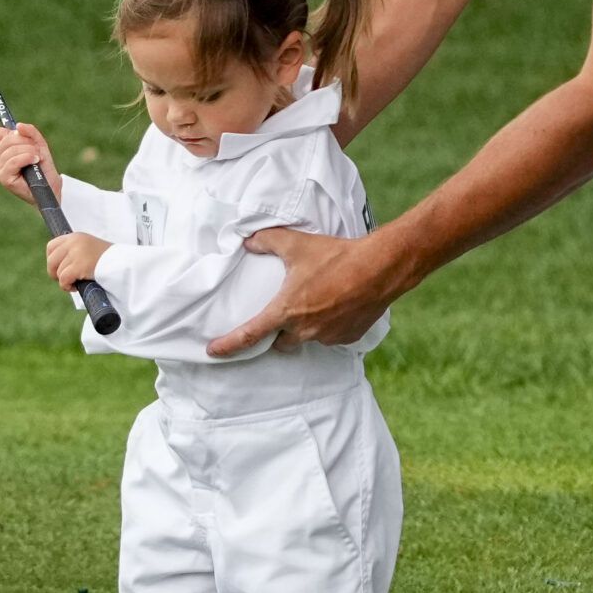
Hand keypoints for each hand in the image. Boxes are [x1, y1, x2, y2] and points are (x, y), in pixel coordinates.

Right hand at [0, 122, 59, 201]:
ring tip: (38, 158)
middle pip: (7, 140)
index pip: (0, 133)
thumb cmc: (43, 166)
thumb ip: (29, 132)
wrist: (51, 186)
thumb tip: (18, 125)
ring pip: (11, 150)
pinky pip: (13, 161)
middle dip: (26, 142)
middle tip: (37, 151)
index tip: (30, 141)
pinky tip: (35, 160)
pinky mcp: (4, 178)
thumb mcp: (38, 144)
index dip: (17, 134)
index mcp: (1, 151)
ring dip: (29, 151)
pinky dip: (26, 158)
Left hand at [46, 231, 108, 288]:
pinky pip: (63, 280)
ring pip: (58, 272)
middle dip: (55, 273)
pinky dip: (67, 286)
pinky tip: (76, 287)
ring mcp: (76, 253)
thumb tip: (56, 266)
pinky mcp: (79, 265)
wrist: (124, 263)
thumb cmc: (108, 259)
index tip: (59, 268)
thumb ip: (74, 251)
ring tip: (76, 282)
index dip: (52, 260)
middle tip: (64, 279)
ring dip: (65, 281)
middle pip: (51, 261)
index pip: (51, 246)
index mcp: (75, 236)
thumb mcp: (88, 248)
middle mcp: (74, 242)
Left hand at [206, 227, 401, 357]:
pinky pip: (330, 336)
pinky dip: (328, 325)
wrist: (381, 268)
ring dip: (305, 327)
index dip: (228, 345)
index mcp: (286, 311)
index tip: (212, 351)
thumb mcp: (296, 243)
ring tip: (316, 302)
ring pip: (307, 338)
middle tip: (283, 313)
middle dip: (277, 333)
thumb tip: (248, 242)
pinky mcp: (348, 338)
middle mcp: (305, 330)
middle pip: (280, 343)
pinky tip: (337, 306)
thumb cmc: (336, 256)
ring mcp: (327, 336)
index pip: (249, 335)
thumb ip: (266, 241)